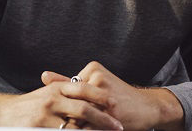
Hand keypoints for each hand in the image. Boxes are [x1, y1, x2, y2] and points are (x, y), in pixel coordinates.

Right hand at [0, 83, 122, 129]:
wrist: (1, 115)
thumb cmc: (28, 106)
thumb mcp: (47, 94)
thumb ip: (65, 93)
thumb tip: (89, 94)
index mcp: (56, 87)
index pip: (84, 89)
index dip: (101, 96)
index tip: (116, 104)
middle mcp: (52, 99)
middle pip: (84, 108)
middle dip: (103, 119)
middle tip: (118, 126)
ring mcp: (46, 116)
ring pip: (76, 126)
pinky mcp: (40, 129)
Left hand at [42, 61, 183, 130]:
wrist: (147, 107)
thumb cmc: (118, 97)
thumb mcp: (94, 84)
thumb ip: (67, 81)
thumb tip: (44, 76)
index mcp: (92, 68)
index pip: (66, 89)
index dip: (61, 105)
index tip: (53, 113)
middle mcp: (97, 78)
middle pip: (71, 101)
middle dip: (63, 116)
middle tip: (55, 123)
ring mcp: (103, 93)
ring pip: (77, 114)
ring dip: (71, 125)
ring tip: (68, 128)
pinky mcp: (109, 110)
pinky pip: (88, 125)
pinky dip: (83, 130)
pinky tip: (85, 129)